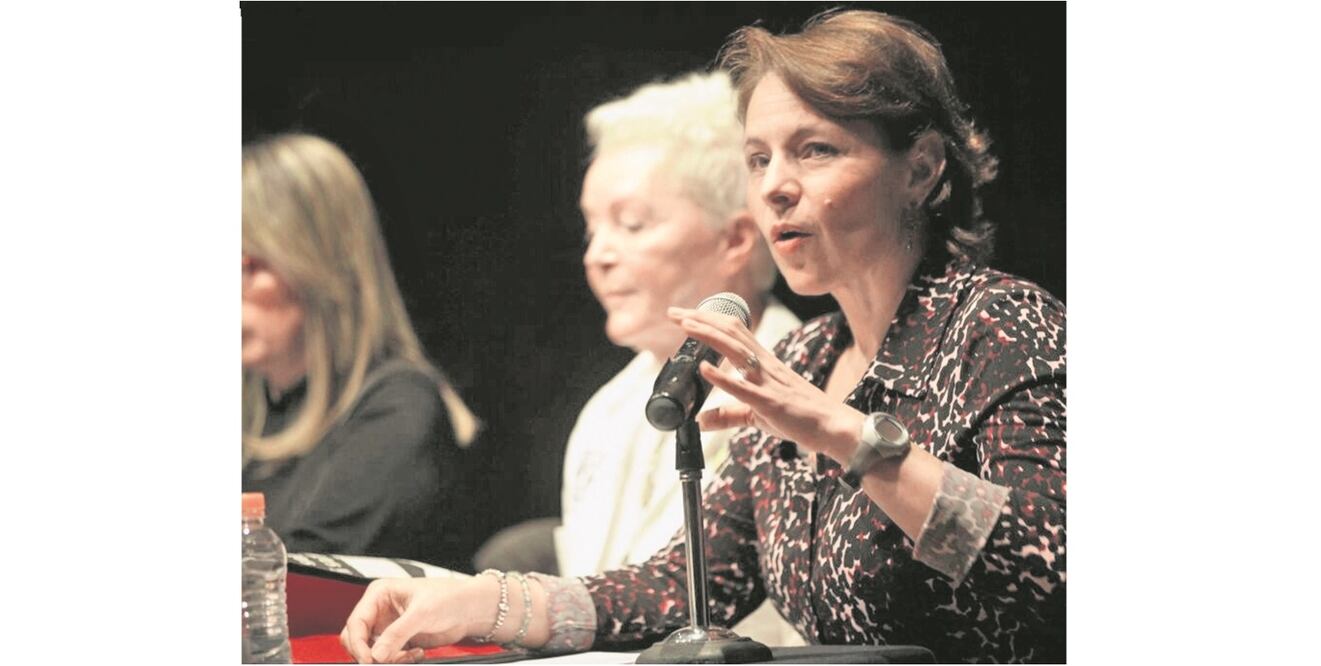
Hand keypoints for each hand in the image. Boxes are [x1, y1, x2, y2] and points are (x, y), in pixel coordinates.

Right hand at [340, 577, 484, 663]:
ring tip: (408, 655)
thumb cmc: (450, 597)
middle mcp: (381, 609)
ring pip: (372, 650)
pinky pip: (388, 656)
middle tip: (386, 662)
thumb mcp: (422, 613)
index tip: (370, 660)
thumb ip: (397, 634)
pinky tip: (416, 654)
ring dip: (387, 658)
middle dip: (370, 653)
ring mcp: (389, 626)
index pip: (356, 622)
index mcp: (380, 594)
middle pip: (357, 638)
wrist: (472, 608)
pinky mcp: (399, 639)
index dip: (359, 643)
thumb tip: (376, 655)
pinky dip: (398, 660)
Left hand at [667, 307, 863, 459]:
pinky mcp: (770, 402)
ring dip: (708, 335)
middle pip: (730, 332)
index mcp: (763, 363)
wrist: (834, 426)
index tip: (684, 316)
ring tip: (685, 325)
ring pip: (735, 350)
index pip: (733, 332)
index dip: (708, 320)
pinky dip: (722, 377)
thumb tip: (702, 421)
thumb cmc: (800, 417)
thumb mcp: (757, 414)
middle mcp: (764, 365)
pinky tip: (704, 368)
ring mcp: (767, 381)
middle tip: (674, 312)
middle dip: (700, 320)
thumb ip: (729, 414)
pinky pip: (743, 388)